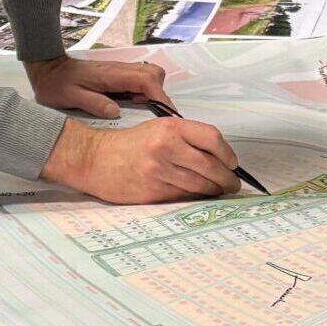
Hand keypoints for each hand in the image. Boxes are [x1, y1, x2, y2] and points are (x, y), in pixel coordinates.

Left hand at [25, 56, 170, 119]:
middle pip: (154, 75)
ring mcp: (120, 71)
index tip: (166, 115)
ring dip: (153, 93)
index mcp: (112, 75)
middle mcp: (120, 70)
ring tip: (143, 111)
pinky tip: (133, 105)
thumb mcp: (70, 97)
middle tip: (152, 113)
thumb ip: (94, 103)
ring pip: (150, 76)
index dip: (160, 97)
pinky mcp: (118, 75)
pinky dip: (144, 92)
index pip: (146, 81)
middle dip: (160, 94)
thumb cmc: (56, 84)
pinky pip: (140, 81)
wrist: (47, 68)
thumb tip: (116, 113)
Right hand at [41, 117, 240, 202]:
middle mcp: (166, 148)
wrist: (93, 159)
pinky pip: (183, 197)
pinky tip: (198, 196)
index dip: (228, 154)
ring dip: (214, 190)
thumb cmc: (128, 144)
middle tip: (233, 184)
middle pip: (211, 166)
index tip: (233, 163)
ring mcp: (159, 171)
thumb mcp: (158, 129)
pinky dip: (195, 197)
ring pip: (200, 185)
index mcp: (171, 128)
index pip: (212, 138)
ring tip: (219, 191)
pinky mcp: (152, 192)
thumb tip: (218, 158)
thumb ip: (187, 139)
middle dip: (227, 178)